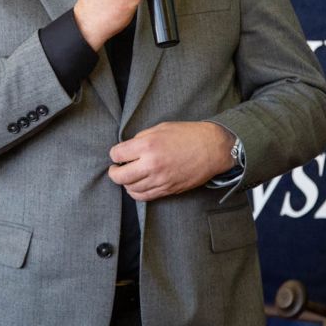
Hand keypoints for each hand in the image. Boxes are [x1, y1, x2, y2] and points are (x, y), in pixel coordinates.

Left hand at [107, 121, 235, 201]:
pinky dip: (136, 192)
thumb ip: (141, 139)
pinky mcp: (167, 190)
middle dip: (114, 172)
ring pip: (130, 189)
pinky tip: (137, 185)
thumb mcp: (160, 128)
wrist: (211, 148)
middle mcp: (151, 164)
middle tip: (116, 168)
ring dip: (126, 183)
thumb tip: (127, 150)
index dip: (115, 154)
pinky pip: (144, 197)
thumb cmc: (188, 135)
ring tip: (129, 175)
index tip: (118, 154)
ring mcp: (159, 180)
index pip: (117, 154)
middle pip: (119, 176)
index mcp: (147, 145)